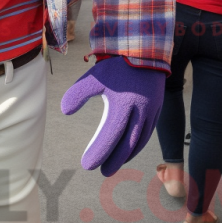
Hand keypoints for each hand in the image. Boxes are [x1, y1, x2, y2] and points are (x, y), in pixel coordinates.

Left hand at [61, 56, 164, 176]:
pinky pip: (148, 133)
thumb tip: (64, 110)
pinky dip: (138, 145)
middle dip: (114, 160)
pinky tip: (129, 150)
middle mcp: (141, 111)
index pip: (110, 135)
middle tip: (102, 172)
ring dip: (127, 156)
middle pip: (127, 143)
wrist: (145, 50)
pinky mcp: (157, 109)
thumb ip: (78, 93)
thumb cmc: (116, 65)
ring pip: (139, 141)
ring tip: (114, 165)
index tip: (87, 165)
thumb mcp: (94, 76)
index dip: (99, 152)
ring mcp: (151, 111)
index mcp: (124, 104)